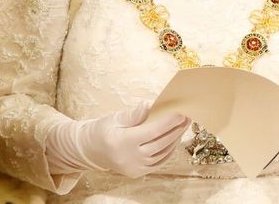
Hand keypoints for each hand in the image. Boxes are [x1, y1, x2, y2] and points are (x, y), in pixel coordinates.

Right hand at [46, 102, 189, 177]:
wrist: (90, 150)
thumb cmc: (103, 130)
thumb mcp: (115, 118)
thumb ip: (134, 114)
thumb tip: (150, 105)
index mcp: (122, 142)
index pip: (151, 131)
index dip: (168, 122)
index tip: (181, 113)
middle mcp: (128, 158)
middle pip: (160, 143)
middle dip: (176, 129)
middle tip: (188, 117)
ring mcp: (134, 167)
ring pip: (162, 153)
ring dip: (175, 139)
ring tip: (183, 126)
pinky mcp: (137, 173)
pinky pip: (159, 162)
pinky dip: (169, 151)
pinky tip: (175, 139)